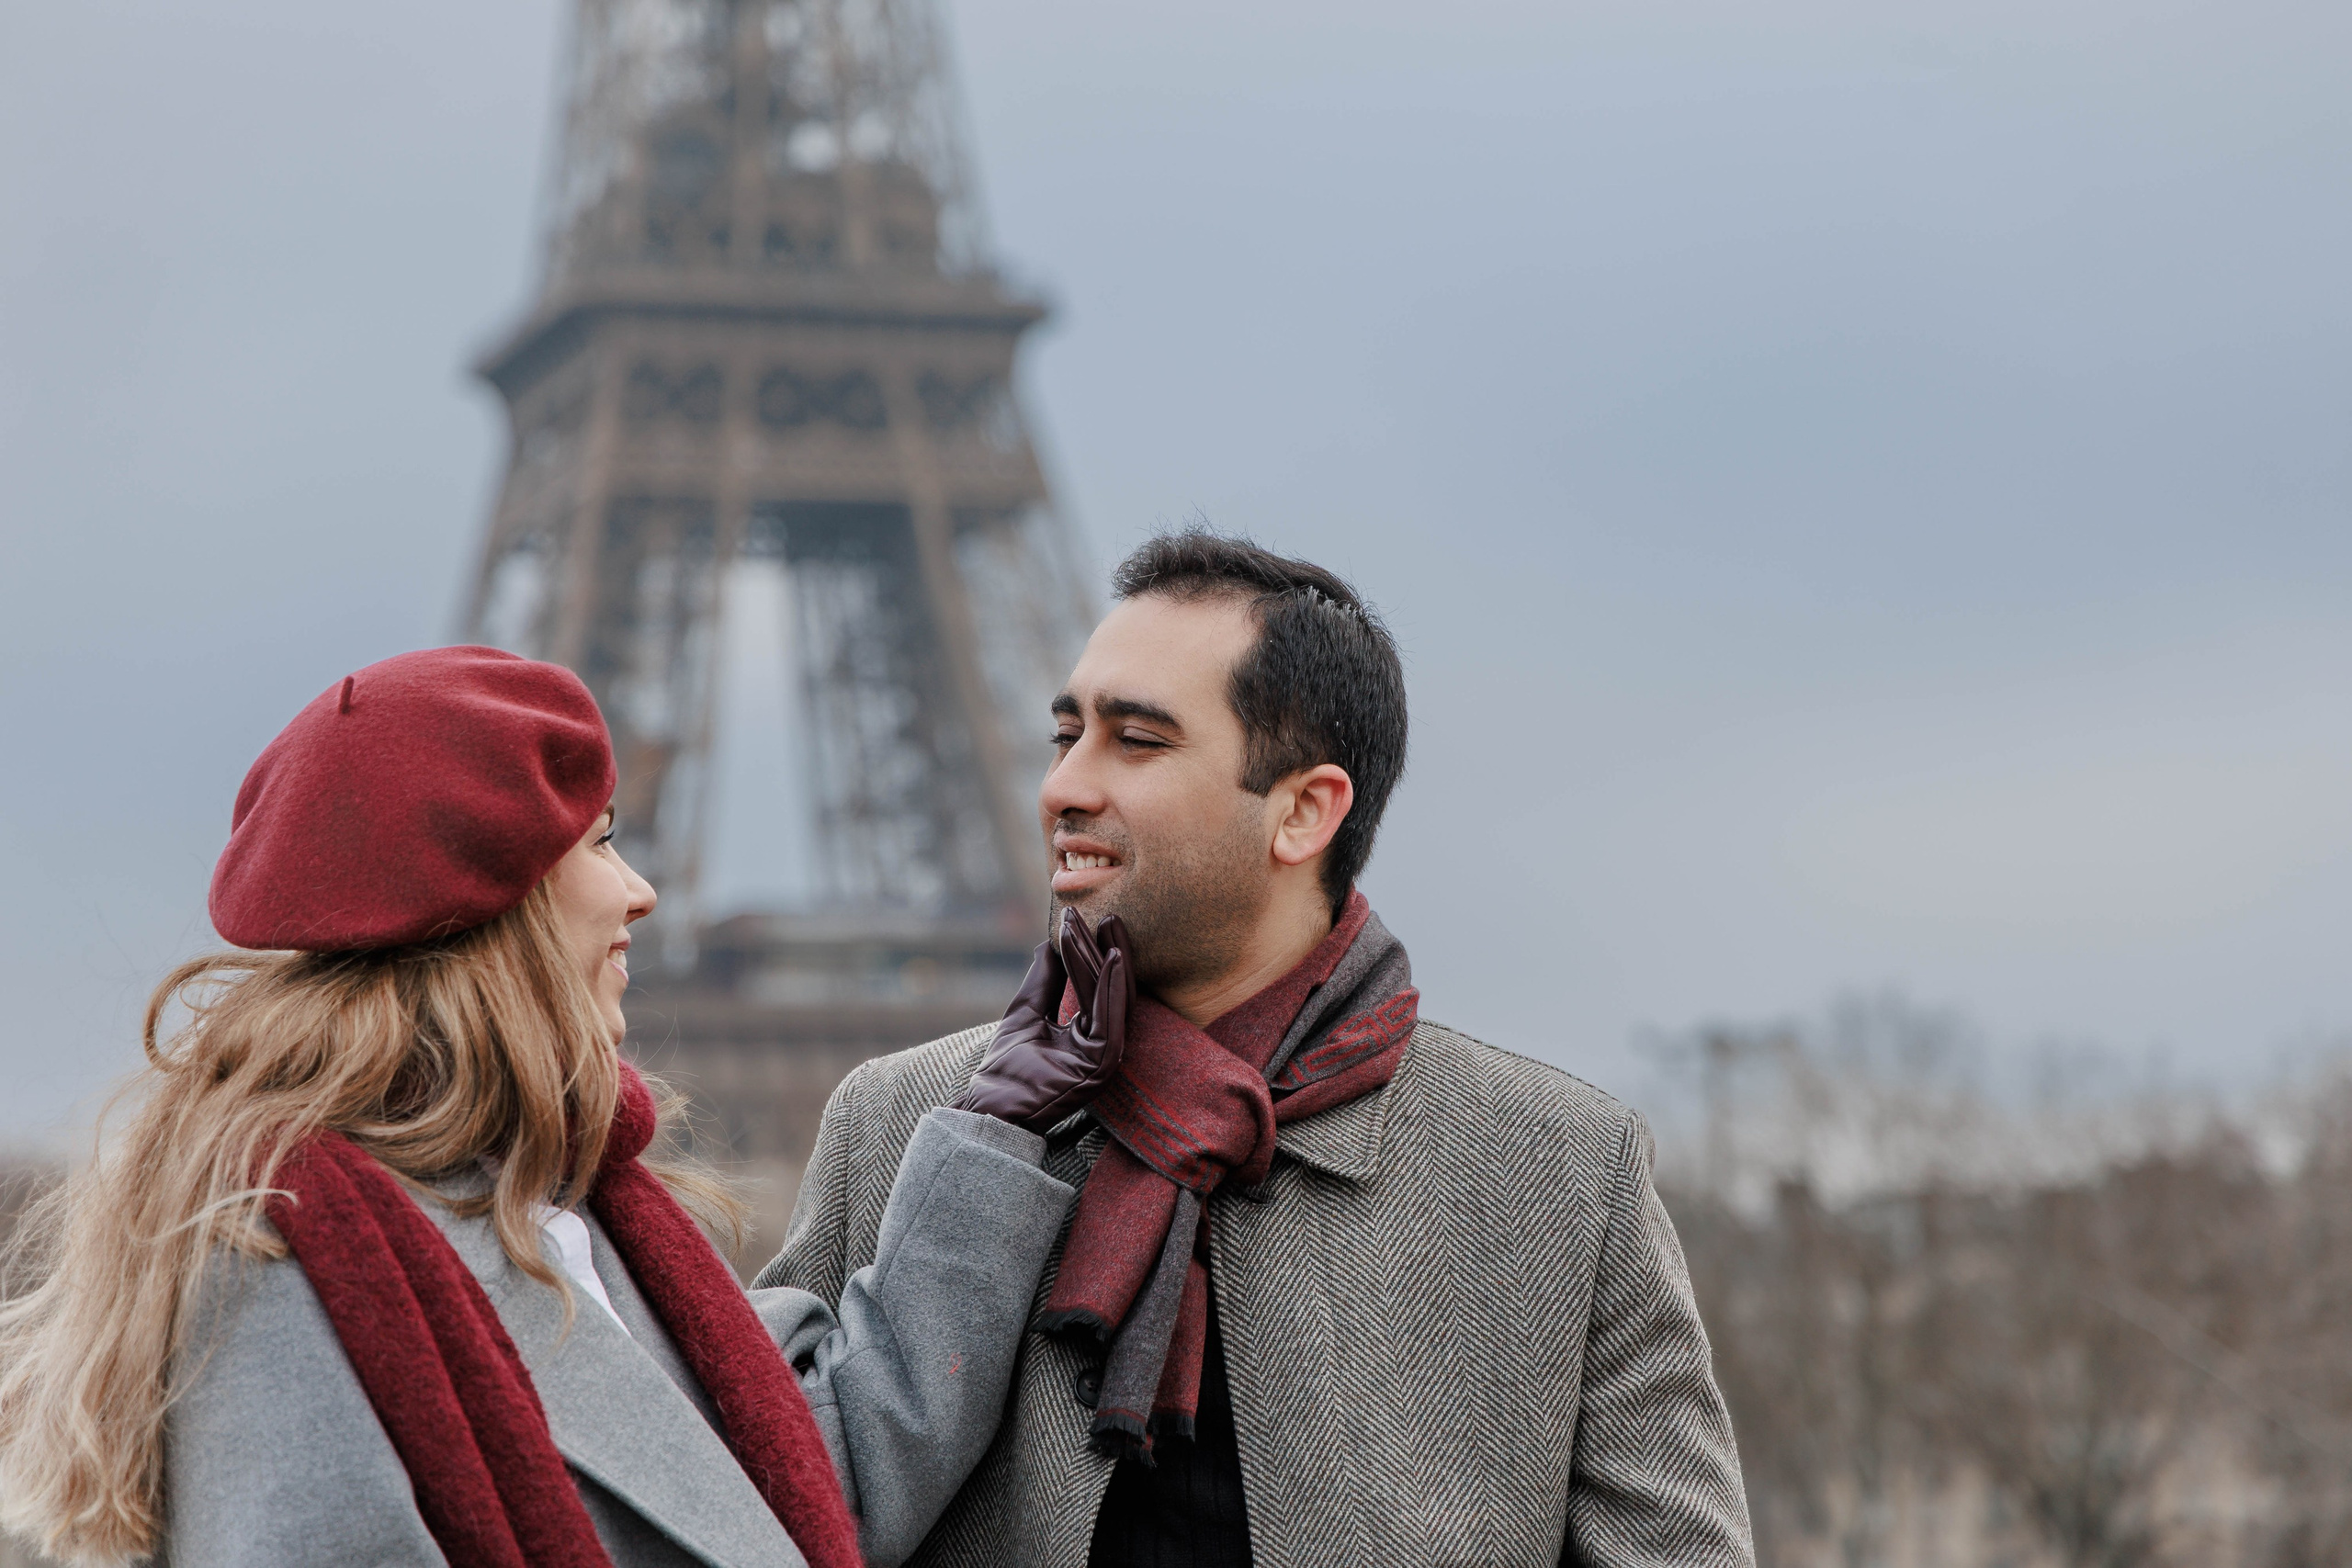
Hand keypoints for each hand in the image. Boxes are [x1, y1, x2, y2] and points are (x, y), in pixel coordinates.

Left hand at [951, 910, 1134, 1133]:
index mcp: (1089, 1037)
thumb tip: (1047, 943)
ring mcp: (1106, 1058)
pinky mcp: (1102, 1066)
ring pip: (1114, 999)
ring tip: (1107, 925)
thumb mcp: (1025, 1013)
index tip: (1086, 918)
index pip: (1099, 987)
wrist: (989, 1107)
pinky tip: (1112, 957)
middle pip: (1113, 990)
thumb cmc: (1005, 1070)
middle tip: (1107, 913)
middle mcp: (1103, 1046)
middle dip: (1110, 949)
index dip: (1094, 952)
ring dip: (1110, 959)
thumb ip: (1043, 982)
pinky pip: (1112, 1018)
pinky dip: (1113, 985)